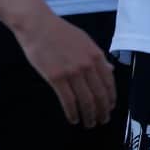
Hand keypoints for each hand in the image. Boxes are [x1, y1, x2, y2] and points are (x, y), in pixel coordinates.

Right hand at [14, 9, 117, 127]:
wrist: (38, 26)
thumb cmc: (61, 33)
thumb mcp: (85, 41)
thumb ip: (98, 58)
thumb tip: (110, 70)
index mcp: (96, 55)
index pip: (109, 82)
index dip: (111, 98)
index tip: (110, 108)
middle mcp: (87, 65)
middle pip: (99, 94)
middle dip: (102, 111)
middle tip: (102, 121)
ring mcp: (72, 72)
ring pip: (85, 101)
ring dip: (89, 116)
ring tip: (89, 124)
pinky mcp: (56, 78)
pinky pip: (68, 101)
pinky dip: (72, 113)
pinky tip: (73, 119)